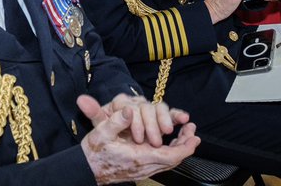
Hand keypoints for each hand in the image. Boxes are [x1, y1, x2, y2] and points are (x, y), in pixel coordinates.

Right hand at [77, 96, 196, 183]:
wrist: (87, 168)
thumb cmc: (94, 152)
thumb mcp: (100, 133)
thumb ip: (115, 121)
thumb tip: (127, 110)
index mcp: (138, 157)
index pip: (169, 156)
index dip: (184, 147)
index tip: (193, 137)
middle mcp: (144, 166)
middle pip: (173, 160)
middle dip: (186, 146)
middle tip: (193, 132)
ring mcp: (143, 169)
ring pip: (169, 162)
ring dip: (179, 149)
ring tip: (186, 135)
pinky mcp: (141, 169)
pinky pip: (162, 162)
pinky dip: (170, 152)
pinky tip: (171, 143)